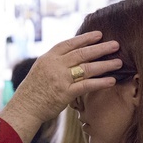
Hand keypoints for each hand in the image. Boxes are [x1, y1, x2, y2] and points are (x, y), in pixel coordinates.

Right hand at [0, 32, 120, 142]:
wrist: (24, 108)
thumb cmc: (33, 90)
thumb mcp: (41, 69)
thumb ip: (56, 61)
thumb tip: (73, 55)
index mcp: (48, 57)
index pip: (70, 43)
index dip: (85, 38)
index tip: (99, 34)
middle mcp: (55, 65)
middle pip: (82, 53)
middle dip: (100, 48)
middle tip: (116, 44)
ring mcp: (60, 79)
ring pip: (87, 68)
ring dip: (105, 64)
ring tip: (119, 62)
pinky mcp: (65, 93)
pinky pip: (86, 86)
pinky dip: (100, 82)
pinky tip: (111, 80)